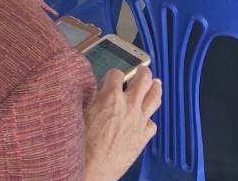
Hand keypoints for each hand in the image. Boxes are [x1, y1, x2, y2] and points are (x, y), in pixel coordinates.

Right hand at [83, 65, 160, 180]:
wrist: (93, 168)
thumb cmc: (83, 145)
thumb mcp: (82, 113)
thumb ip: (94, 99)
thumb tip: (97, 93)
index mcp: (111, 97)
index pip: (117, 73)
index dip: (114, 74)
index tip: (113, 78)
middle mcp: (129, 105)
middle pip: (144, 79)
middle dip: (143, 72)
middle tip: (142, 70)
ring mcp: (138, 120)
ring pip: (154, 97)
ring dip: (155, 88)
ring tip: (155, 83)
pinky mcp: (143, 137)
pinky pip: (152, 124)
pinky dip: (149, 119)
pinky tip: (146, 118)